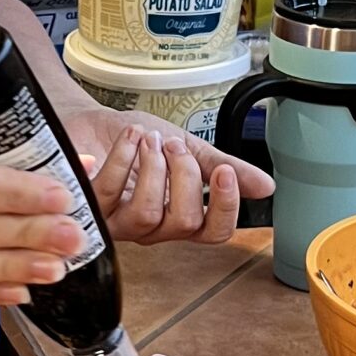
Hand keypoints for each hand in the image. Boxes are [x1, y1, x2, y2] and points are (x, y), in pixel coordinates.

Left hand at [64, 106, 273, 246]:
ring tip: (148, 139)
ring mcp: (119, 222)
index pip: (215, 233)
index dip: (225, 207)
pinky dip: (124, 157)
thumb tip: (266, 186)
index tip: (225, 172)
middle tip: (173, 145)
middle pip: (184, 223)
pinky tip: (129, 138)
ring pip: (148, 214)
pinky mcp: (89, 207)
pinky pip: (110, 192)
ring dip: (153, 167)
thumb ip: (223, 165)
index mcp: (180, 215)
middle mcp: (152, 227)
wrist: (93, 122)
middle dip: (184, 174)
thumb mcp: (188, 147)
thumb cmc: (137, 141)